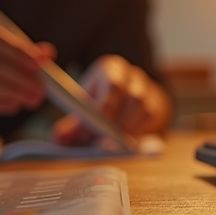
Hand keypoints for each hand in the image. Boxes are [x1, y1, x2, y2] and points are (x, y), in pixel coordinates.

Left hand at [51, 55, 171, 145]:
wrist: (125, 98)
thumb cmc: (99, 102)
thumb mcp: (83, 108)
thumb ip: (71, 124)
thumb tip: (59, 138)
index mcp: (110, 68)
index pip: (112, 84)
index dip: (102, 109)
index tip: (87, 132)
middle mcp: (132, 74)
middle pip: (132, 95)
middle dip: (115, 122)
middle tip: (99, 143)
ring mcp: (148, 88)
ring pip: (144, 108)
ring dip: (127, 128)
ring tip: (111, 146)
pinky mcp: (156, 105)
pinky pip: (151, 119)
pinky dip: (138, 133)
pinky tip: (124, 144)